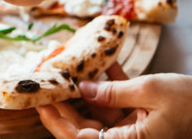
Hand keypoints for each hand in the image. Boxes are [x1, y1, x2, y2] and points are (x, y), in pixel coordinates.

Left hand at [36, 64, 191, 138]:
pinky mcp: (143, 116)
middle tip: (48, 80)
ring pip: (99, 111)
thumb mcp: (151, 91)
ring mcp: (135, 128)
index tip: (41, 102)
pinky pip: (118, 100)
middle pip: (84, 125)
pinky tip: (99, 61)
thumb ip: (113, 91)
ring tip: (68, 66)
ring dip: (85, 88)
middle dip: (65, 102)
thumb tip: (83, 88)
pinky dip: (109, 82)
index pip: (80, 138)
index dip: (57, 121)